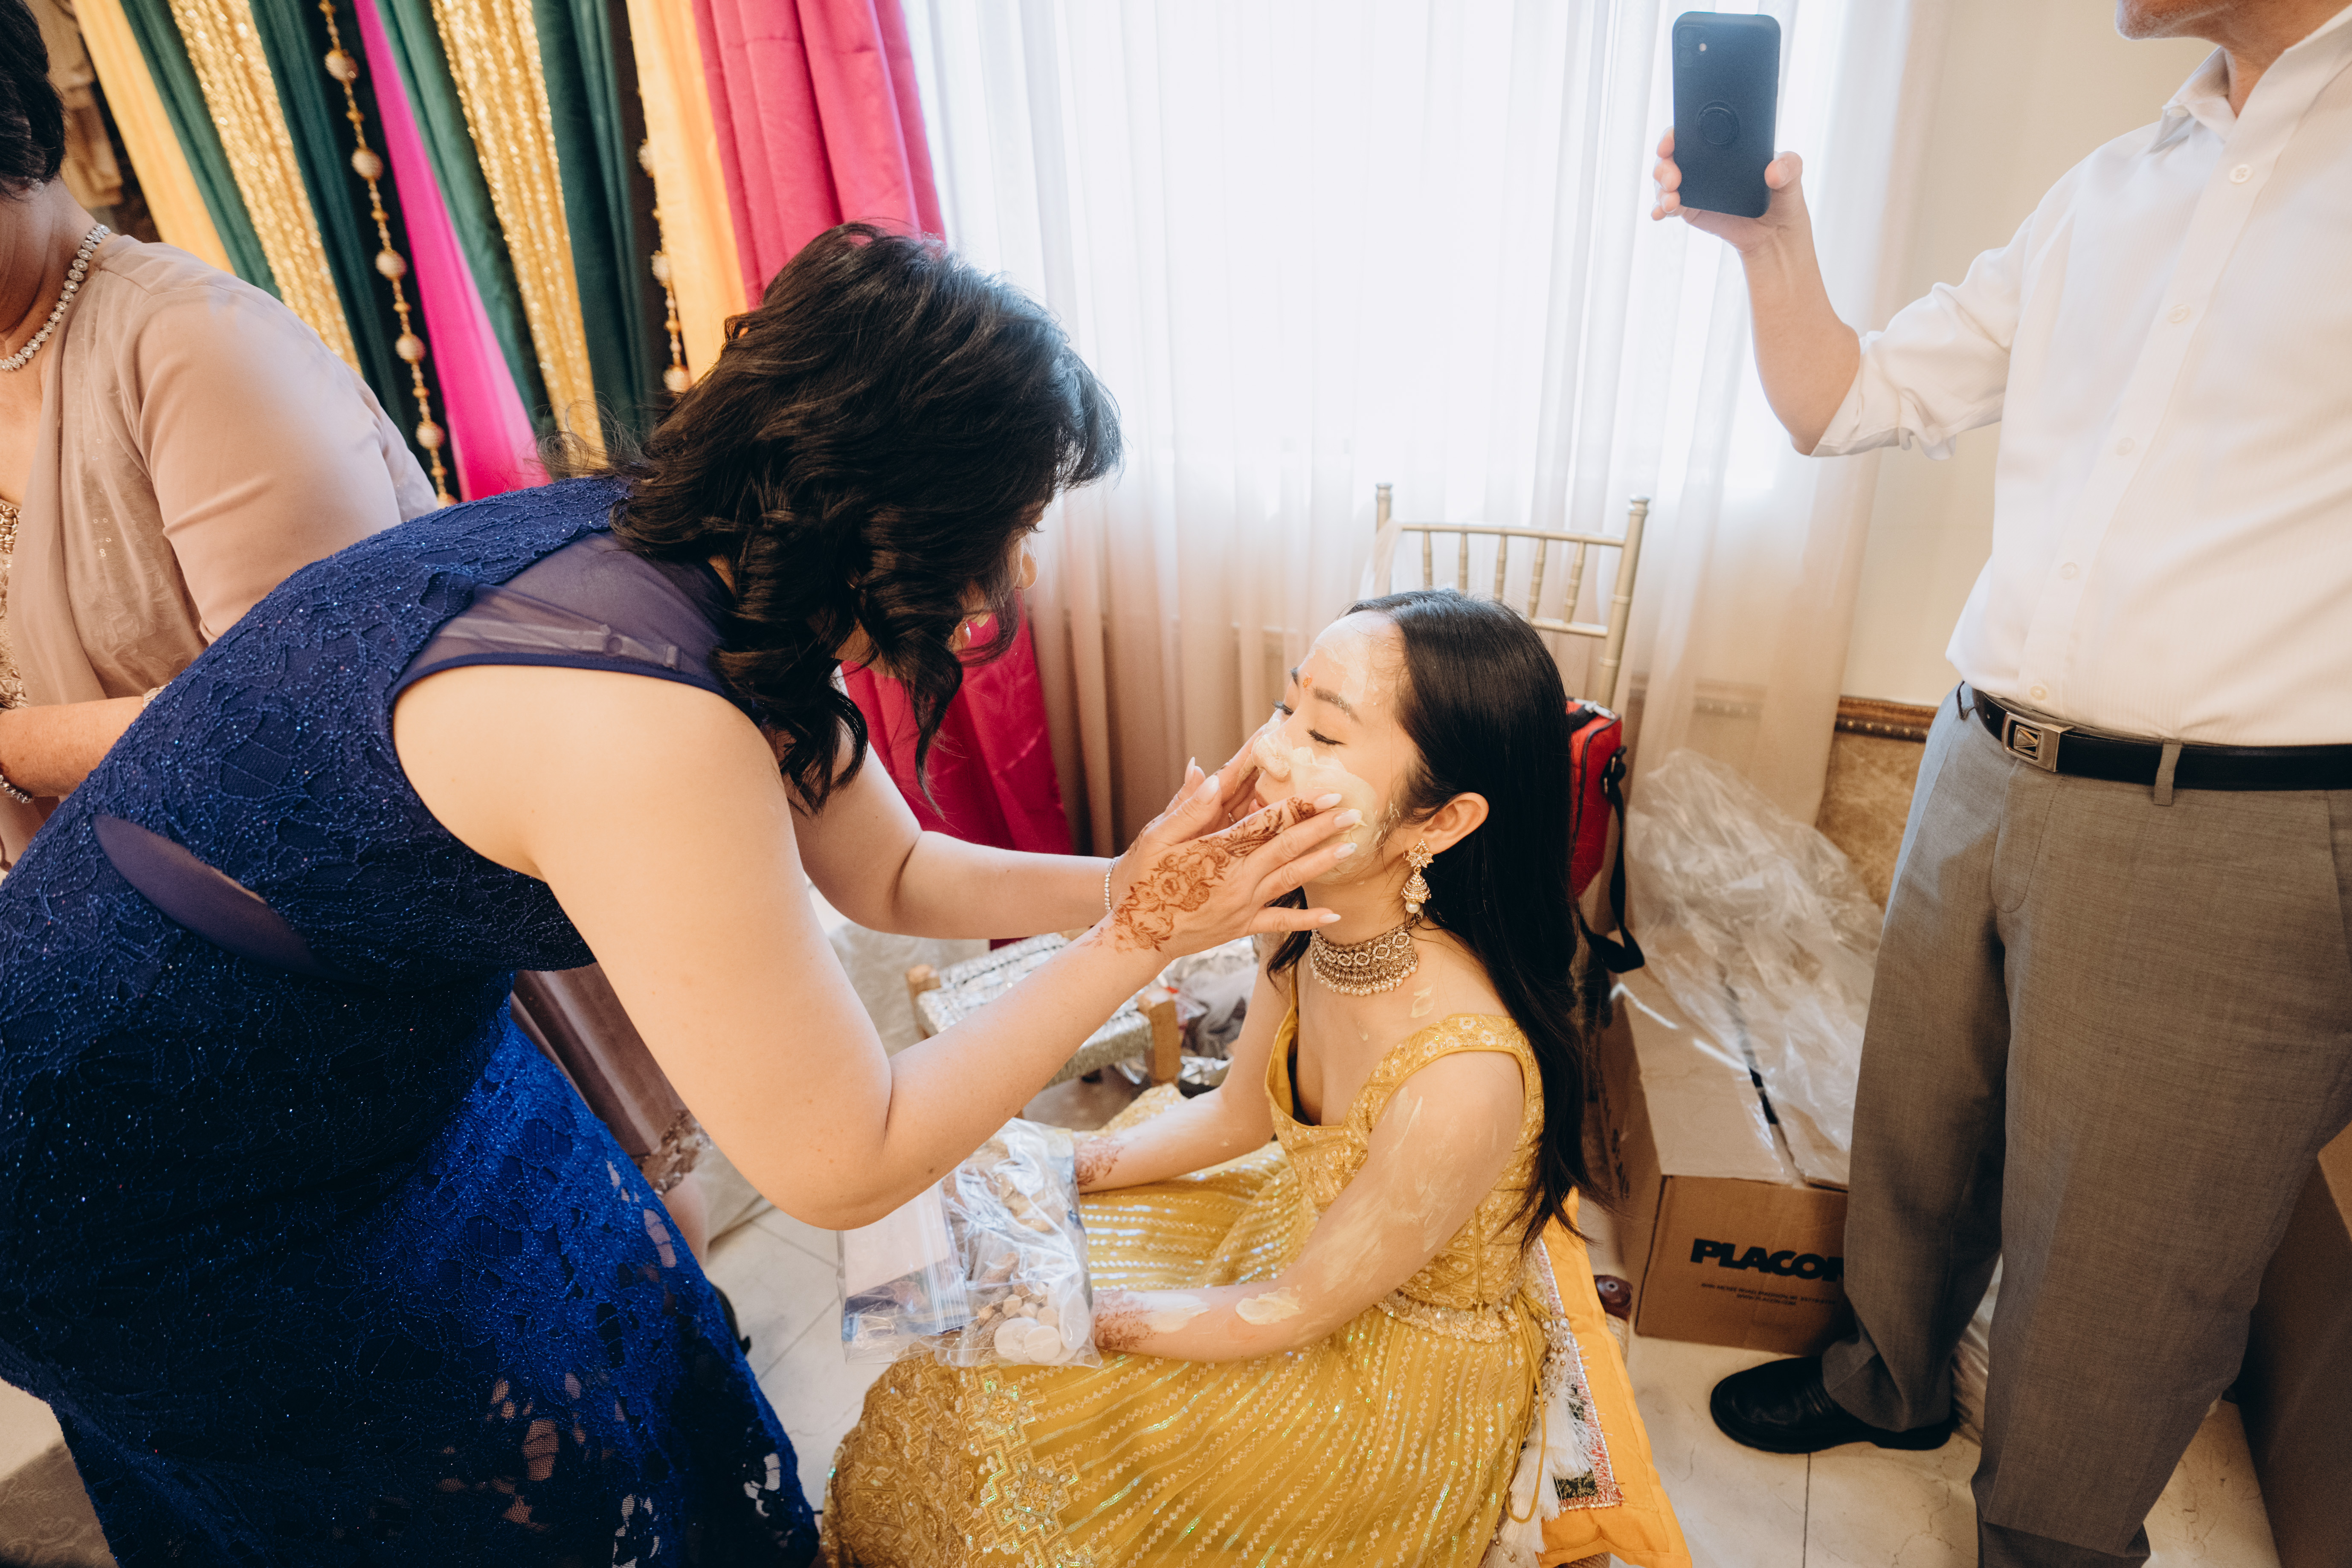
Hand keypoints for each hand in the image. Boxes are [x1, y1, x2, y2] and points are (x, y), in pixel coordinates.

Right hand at [1103, 774, 1351, 955]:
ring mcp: (1242, 905)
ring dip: (1323, 863)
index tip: (1328, 794)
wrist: (1136, 934)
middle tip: (1353, 814)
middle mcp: (1237, 878)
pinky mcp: (1241, 927)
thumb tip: (1214, 777)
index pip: (1268, 822)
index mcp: (1218, 851)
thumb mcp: (1156, 838)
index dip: (1301, 805)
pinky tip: (1334, 915)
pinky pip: (1281, 922)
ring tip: (1351, 849)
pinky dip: (1308, 920)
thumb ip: (1188, 809)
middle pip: (1289, 847)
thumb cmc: (1143, 880)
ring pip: (1291, 879)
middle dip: (1323, 828)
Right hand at [1650, 128, 1809, 256]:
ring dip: (1660, 189)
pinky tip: (1660, 213)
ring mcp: (1695, 186)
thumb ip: (1789, 167)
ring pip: (1665, 181)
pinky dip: (1660, 208)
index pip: (1692, 131)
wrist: (1774, 233)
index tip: (1670, 141)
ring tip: (1671, 202)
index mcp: (1723, 146)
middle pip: (1672, 156)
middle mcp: (1704, 163)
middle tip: (1672, 179)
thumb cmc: (1782, 197)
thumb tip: (1773, 171)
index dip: (1675, 133)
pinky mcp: (1691, 209)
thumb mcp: (1793, 176)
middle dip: (1664, 165)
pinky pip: (1668, 206)